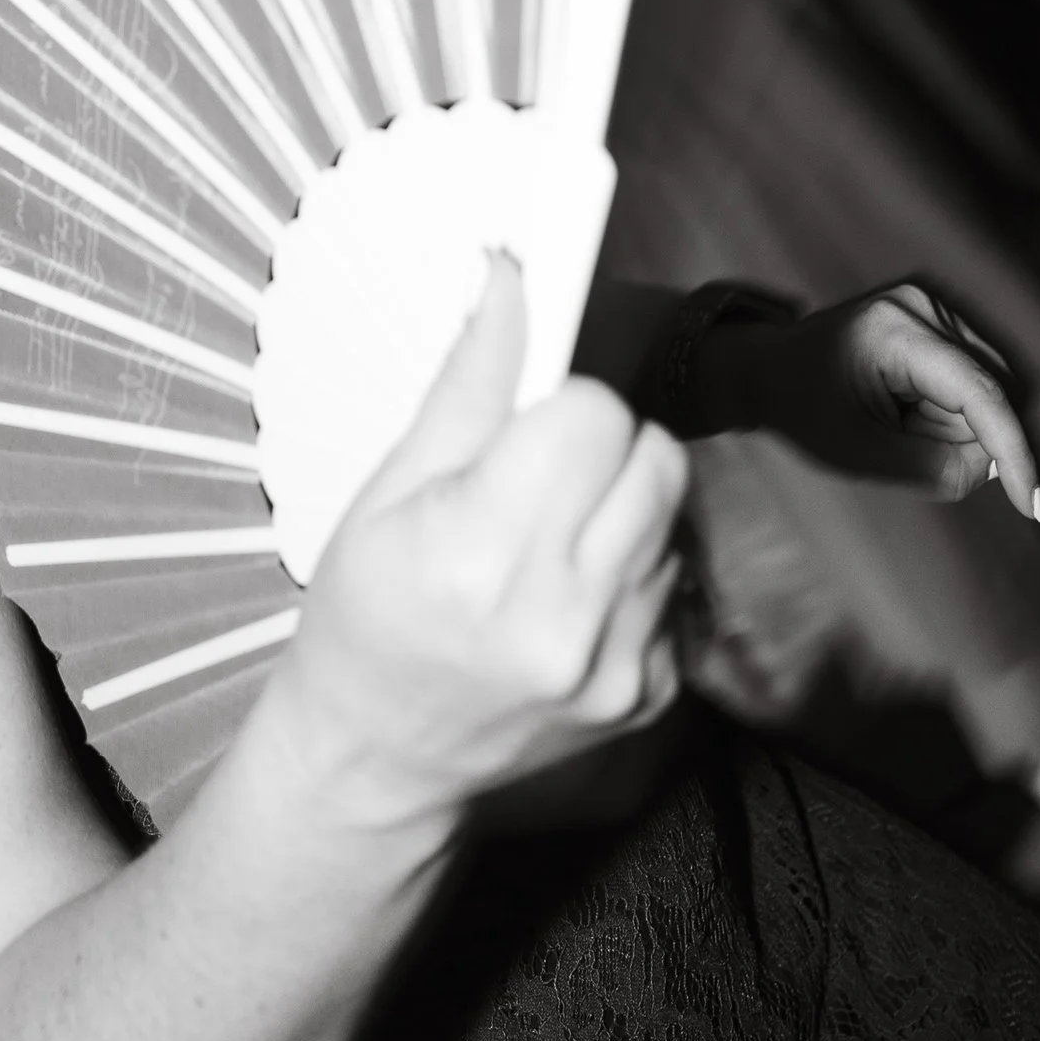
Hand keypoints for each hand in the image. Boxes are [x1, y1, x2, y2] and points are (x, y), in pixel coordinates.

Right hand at [277, 259, 688, 837]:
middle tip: (541, 480)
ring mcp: (614, 667)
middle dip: (603, 447)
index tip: (522, 434)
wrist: (374, 762)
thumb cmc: (365, 619)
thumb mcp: (391, 491)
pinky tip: (567, 600)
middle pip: (655, 457)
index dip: (560, 409)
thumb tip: (510, 278)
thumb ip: (469, 385)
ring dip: (621, 512)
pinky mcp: (647, 698)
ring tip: (548, 544)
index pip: (596, 414)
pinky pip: (674, 589)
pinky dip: (631, 579)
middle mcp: (564, 616)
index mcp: (484, 551)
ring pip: (673, 518)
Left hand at [711, 282, 1039, 512]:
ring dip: (968, 424)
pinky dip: (962, 409)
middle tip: (912, 447)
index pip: (980, 393)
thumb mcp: (858, 454)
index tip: (1032, 508)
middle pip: (1002, 389)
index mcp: (896, 328)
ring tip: (906, 422)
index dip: (1014, 452)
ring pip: (1000, 386)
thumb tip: (996, 469)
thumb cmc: (804, 409)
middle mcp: (926, 301)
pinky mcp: (946, 315)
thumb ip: (933, 469)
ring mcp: (938, 301)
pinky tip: (917, 409)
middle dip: (979, 439)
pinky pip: (986, 377)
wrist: (769, 366)